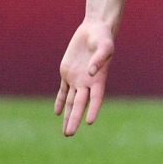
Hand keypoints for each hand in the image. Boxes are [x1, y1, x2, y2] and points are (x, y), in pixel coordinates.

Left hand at [55, 19, 115, 135]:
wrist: (94, 29)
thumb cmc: (103, 37)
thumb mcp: (105, 45)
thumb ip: (100, 58)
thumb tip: (92, 72)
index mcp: (99, 78)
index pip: (96, 98)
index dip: (93, 109)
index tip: (89, 122)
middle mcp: (88, 82)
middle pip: (80, 105)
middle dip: (74, 119)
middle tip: (69, 134)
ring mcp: (77, 79)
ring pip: (71, 102)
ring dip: (67, 116)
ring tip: (66, 132)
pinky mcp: (67, 73)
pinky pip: (63, 91)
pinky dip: (60, 101)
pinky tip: (57, 113)